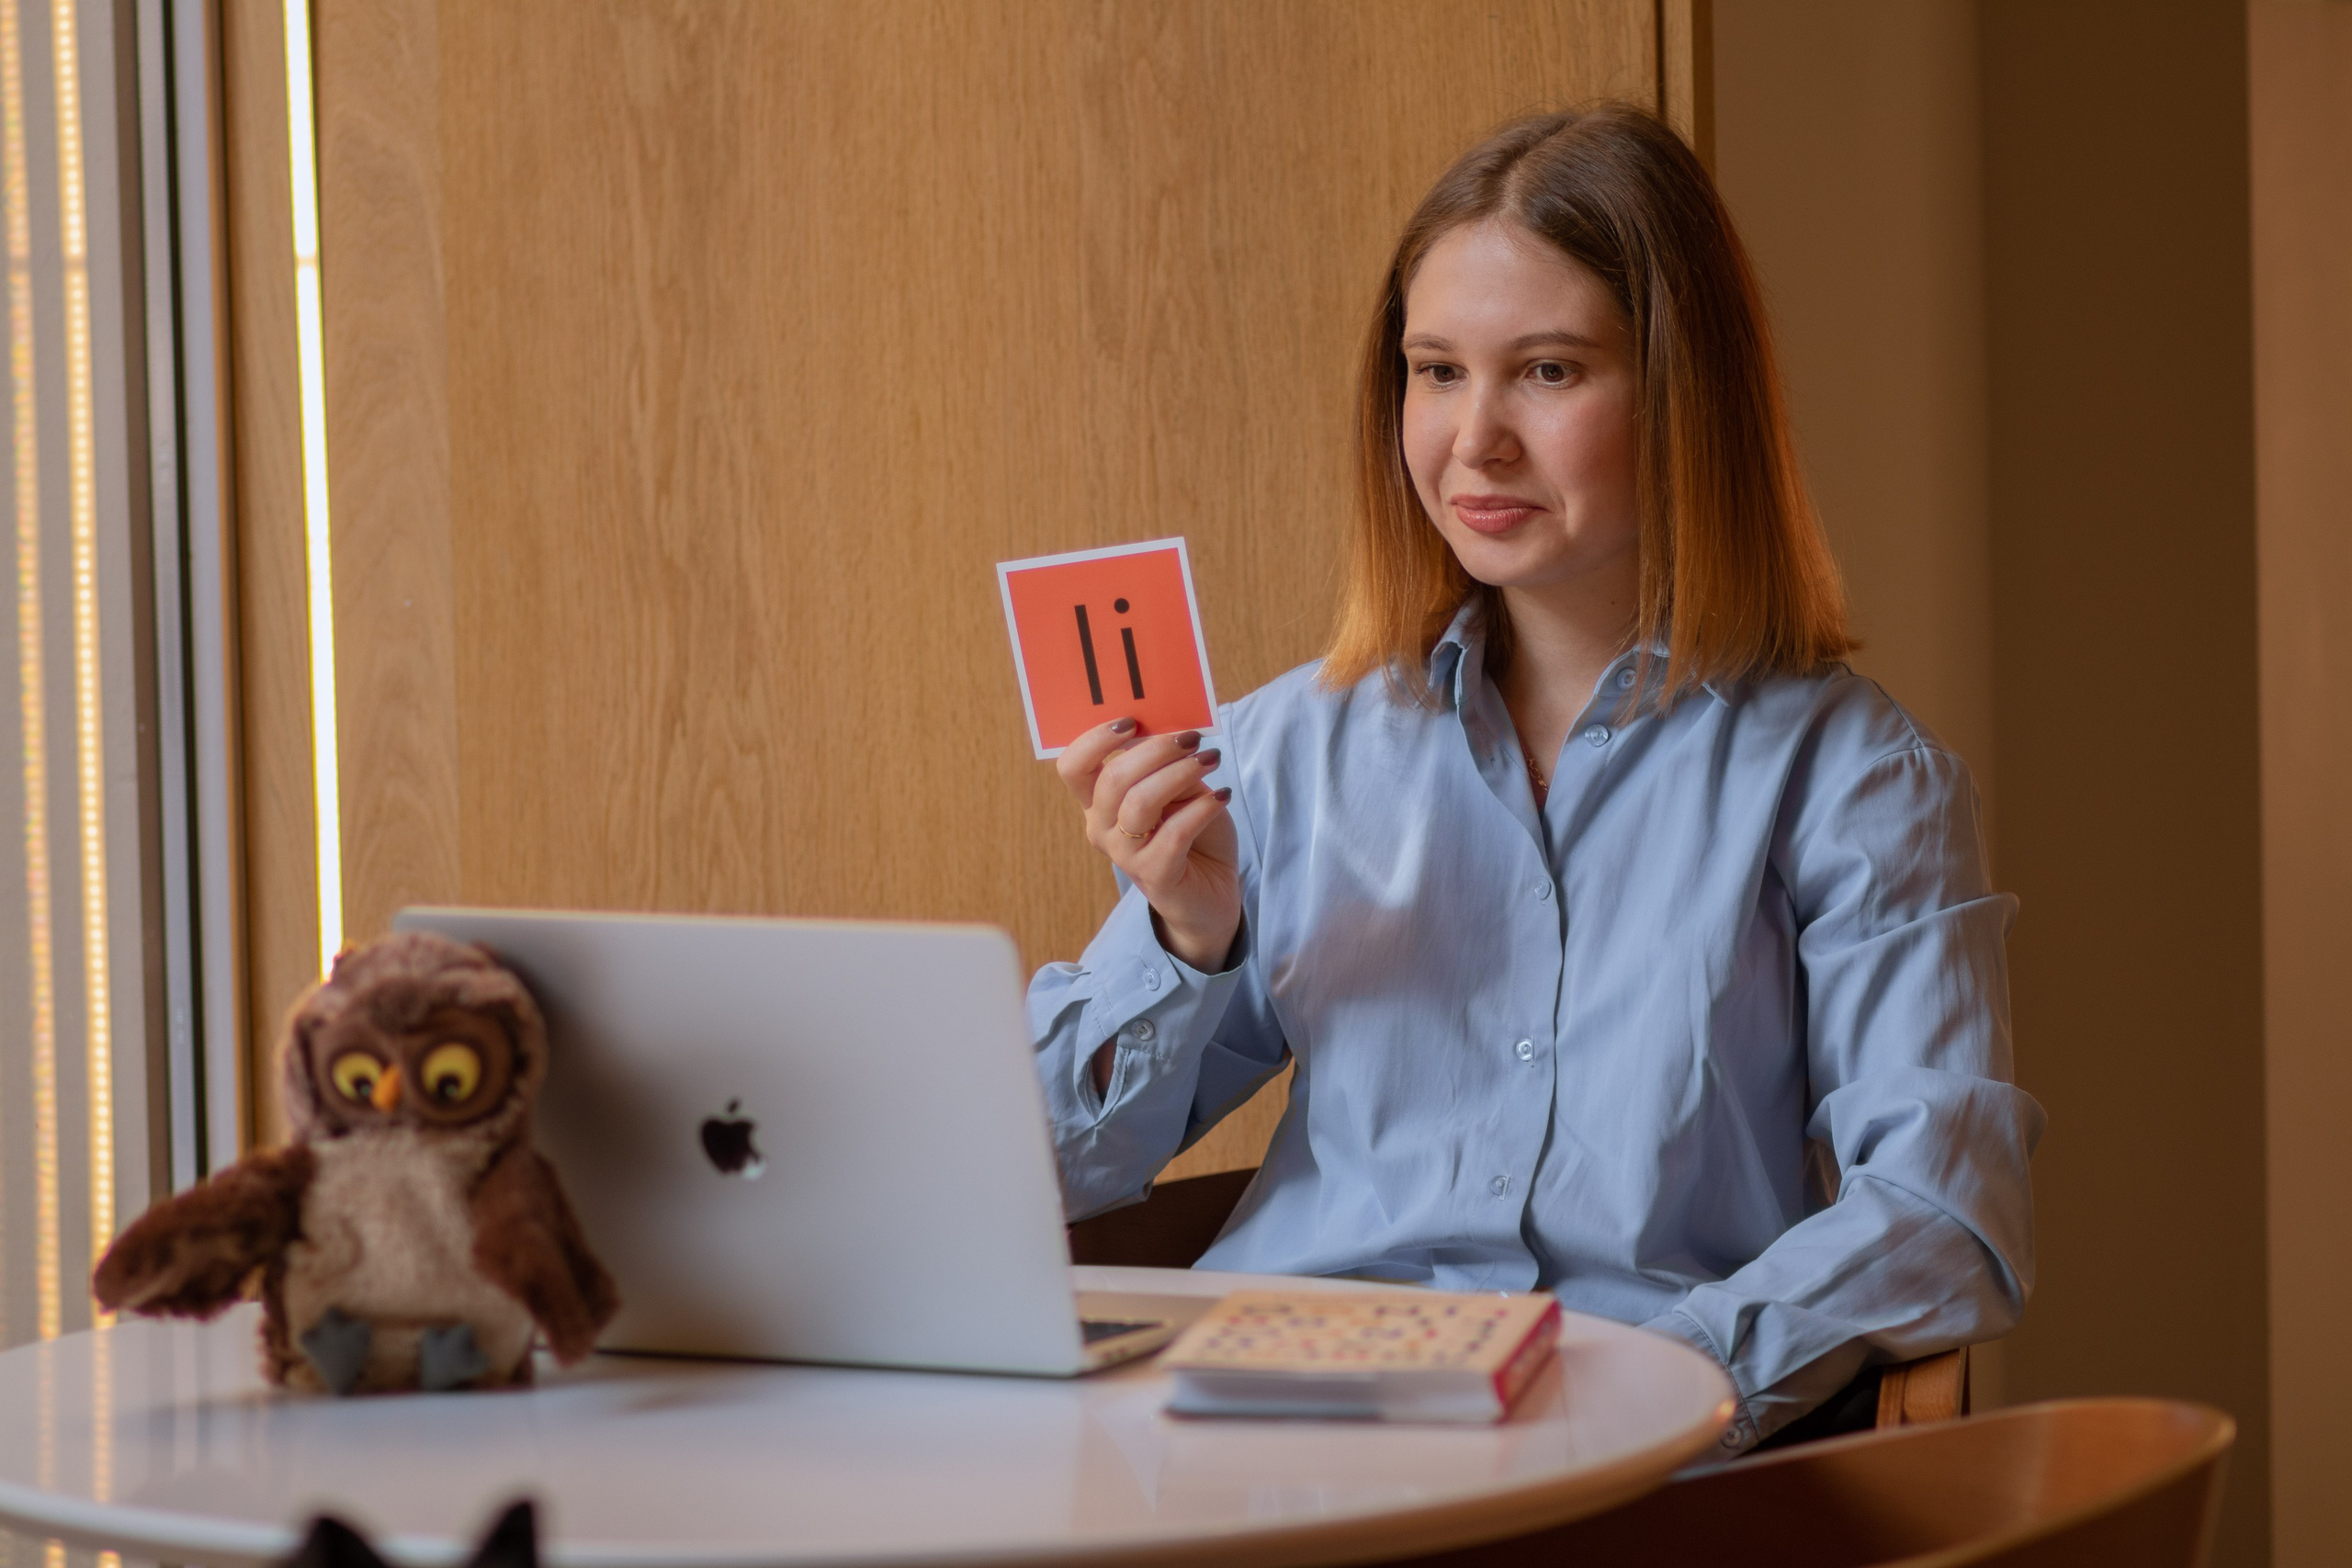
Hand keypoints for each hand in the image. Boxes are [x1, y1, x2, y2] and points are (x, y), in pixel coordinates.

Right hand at [1056, 718, 1240, 972]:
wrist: (1210, 891)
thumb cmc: (1189, 831)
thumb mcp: (1178, 789)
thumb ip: (1165, 763)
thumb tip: (1169, 728)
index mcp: (1098, 802)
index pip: (1073, 767)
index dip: (1095, 740)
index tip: (1132, 721)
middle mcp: (1102, 828)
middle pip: (1113, 779)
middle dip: (1154, 749)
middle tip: (1191, 737)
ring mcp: (1125, 856)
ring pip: (1141, 803)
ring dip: (1180, 773)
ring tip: (1212, 758)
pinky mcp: (1155, 876)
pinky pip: (1175, 833)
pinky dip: (1202, 808)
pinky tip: (1222, 795)